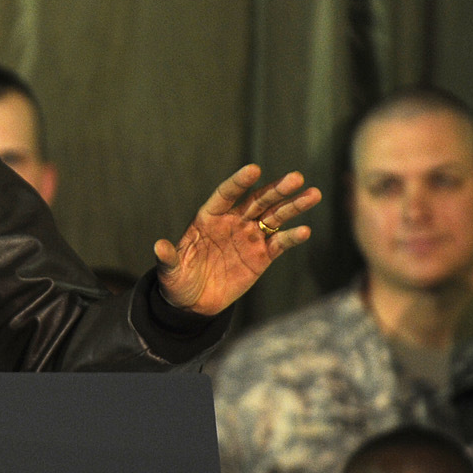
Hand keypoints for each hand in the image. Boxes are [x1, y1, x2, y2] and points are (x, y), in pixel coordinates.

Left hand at [154, 164, 320, 316]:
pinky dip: (291, 237)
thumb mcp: (170, 271)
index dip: (239, 182)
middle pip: (258, 201)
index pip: (226, 194)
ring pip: (274, 216)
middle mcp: (233, 221)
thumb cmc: (178, 281)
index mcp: (209, 217)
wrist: (194, 303)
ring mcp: (250, 237)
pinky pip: (279, 243)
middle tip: (296, 178)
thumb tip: (158, 246)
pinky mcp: (262, 256)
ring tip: (313, 194)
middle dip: (277, 189)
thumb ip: (168, 258)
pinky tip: (304, 231)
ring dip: (293, 206)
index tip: (254, 170)